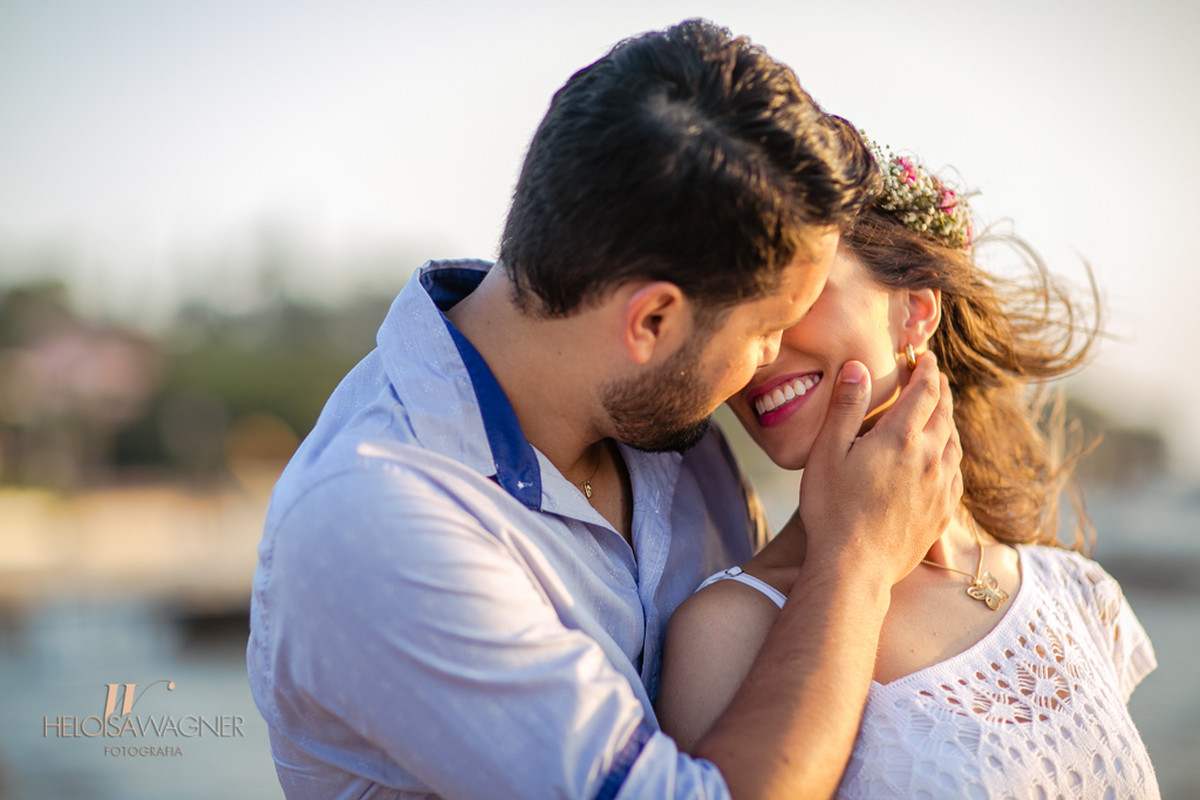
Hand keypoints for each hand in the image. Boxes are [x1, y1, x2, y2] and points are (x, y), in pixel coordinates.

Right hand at [798, 353, 961, 586]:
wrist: (854, 568)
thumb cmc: (831, 509)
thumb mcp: (827, 452)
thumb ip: (845, 406)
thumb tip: (859, 366)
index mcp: (901, 438)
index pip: (925, 391)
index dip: (926, 369)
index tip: (924, 356)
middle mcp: (929, 458)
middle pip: (945, 413)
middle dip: (940, 389)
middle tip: (934, 375)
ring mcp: (940, 487)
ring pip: (954, 442)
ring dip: (949, 420)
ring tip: (940, 411)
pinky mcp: (942, 512)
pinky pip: (956, 473)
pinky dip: (951, 453)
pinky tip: (942, 457)